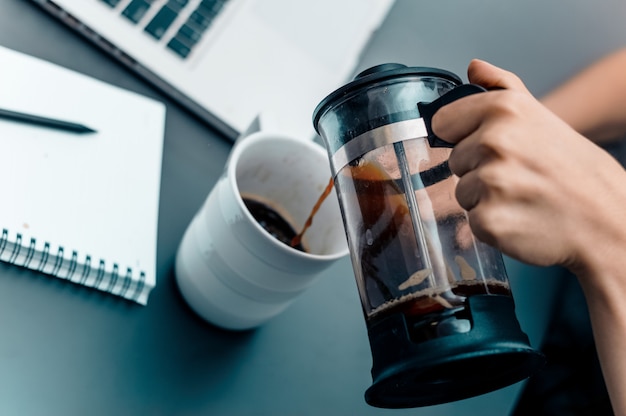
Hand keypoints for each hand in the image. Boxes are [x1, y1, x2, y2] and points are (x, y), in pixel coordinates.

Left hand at [431, 59, 625, 276]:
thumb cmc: (575, 170)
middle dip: (479, 170)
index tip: (489, 145)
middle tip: (519, 175)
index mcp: (504, 110)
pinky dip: (492, 224)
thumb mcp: (542, 116)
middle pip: (454, 160)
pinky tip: (521, 218)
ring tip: (522, 196)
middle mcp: (495, 142)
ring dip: (485, 198)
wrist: (606, 218)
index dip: (463, 136)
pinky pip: (471, 220)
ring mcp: (491, 182)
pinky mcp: (489, 220)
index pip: (443, 121)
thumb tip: (474, 68)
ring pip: (461, 191)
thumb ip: (502, 88)